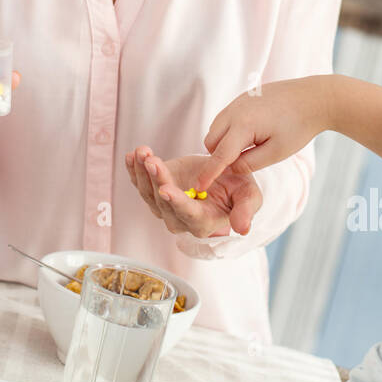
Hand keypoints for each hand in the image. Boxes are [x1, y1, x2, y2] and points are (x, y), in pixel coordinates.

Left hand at [125, 146, 261, 238]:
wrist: (222, 174)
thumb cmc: (238, 187)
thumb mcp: (249, 195)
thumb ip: (246, 210)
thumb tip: (243, 229)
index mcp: (203, 221)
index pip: (187, 213)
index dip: (177, 202)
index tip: (166, 189)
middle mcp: (180, 218)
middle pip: (163, 202)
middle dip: (156, 179)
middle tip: (152, 160)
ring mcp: (164, 205)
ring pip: (148, 192)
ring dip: (142, 172)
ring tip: (142, 152)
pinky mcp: (154, 191)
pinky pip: (140, 183)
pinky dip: (133, 169)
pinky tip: (132, 156)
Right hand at [197, 76, 328, 190]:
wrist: (313, 97)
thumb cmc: (298, 127)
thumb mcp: (276, 153)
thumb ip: (249, 164)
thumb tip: (230, 168)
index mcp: (244, 126)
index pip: (219, 155)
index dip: (209, 173)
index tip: (198, 187)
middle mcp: (234, 111)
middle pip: (211, 141)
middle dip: (218, 156)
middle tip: (242, 163)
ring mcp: (236, 102)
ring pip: (215, 129)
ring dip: (223, 143)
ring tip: (250, 148)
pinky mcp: (241, 98)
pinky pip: (224, 119)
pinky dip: (229, 131)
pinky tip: (251, 135)